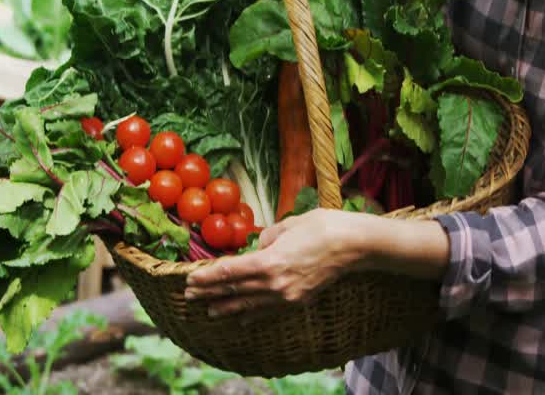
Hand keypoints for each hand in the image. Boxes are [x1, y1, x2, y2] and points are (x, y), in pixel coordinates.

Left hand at [183, 208, 377, 318]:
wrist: (354, 245)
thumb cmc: (322, 227)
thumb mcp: (288, 224)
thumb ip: (267, 238)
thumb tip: (258, 247)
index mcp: (269, 262)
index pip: (229, 273)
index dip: (208, 277)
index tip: (190, 279)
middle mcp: (275, 284)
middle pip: (235, 290)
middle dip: (210, 293)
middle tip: (190, 296)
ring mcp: (287, 296)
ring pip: (250, 305)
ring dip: (228, 308)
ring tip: (209, 311)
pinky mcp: (298, 300)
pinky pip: (270, 311)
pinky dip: (253, 315)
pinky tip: (242, 319)